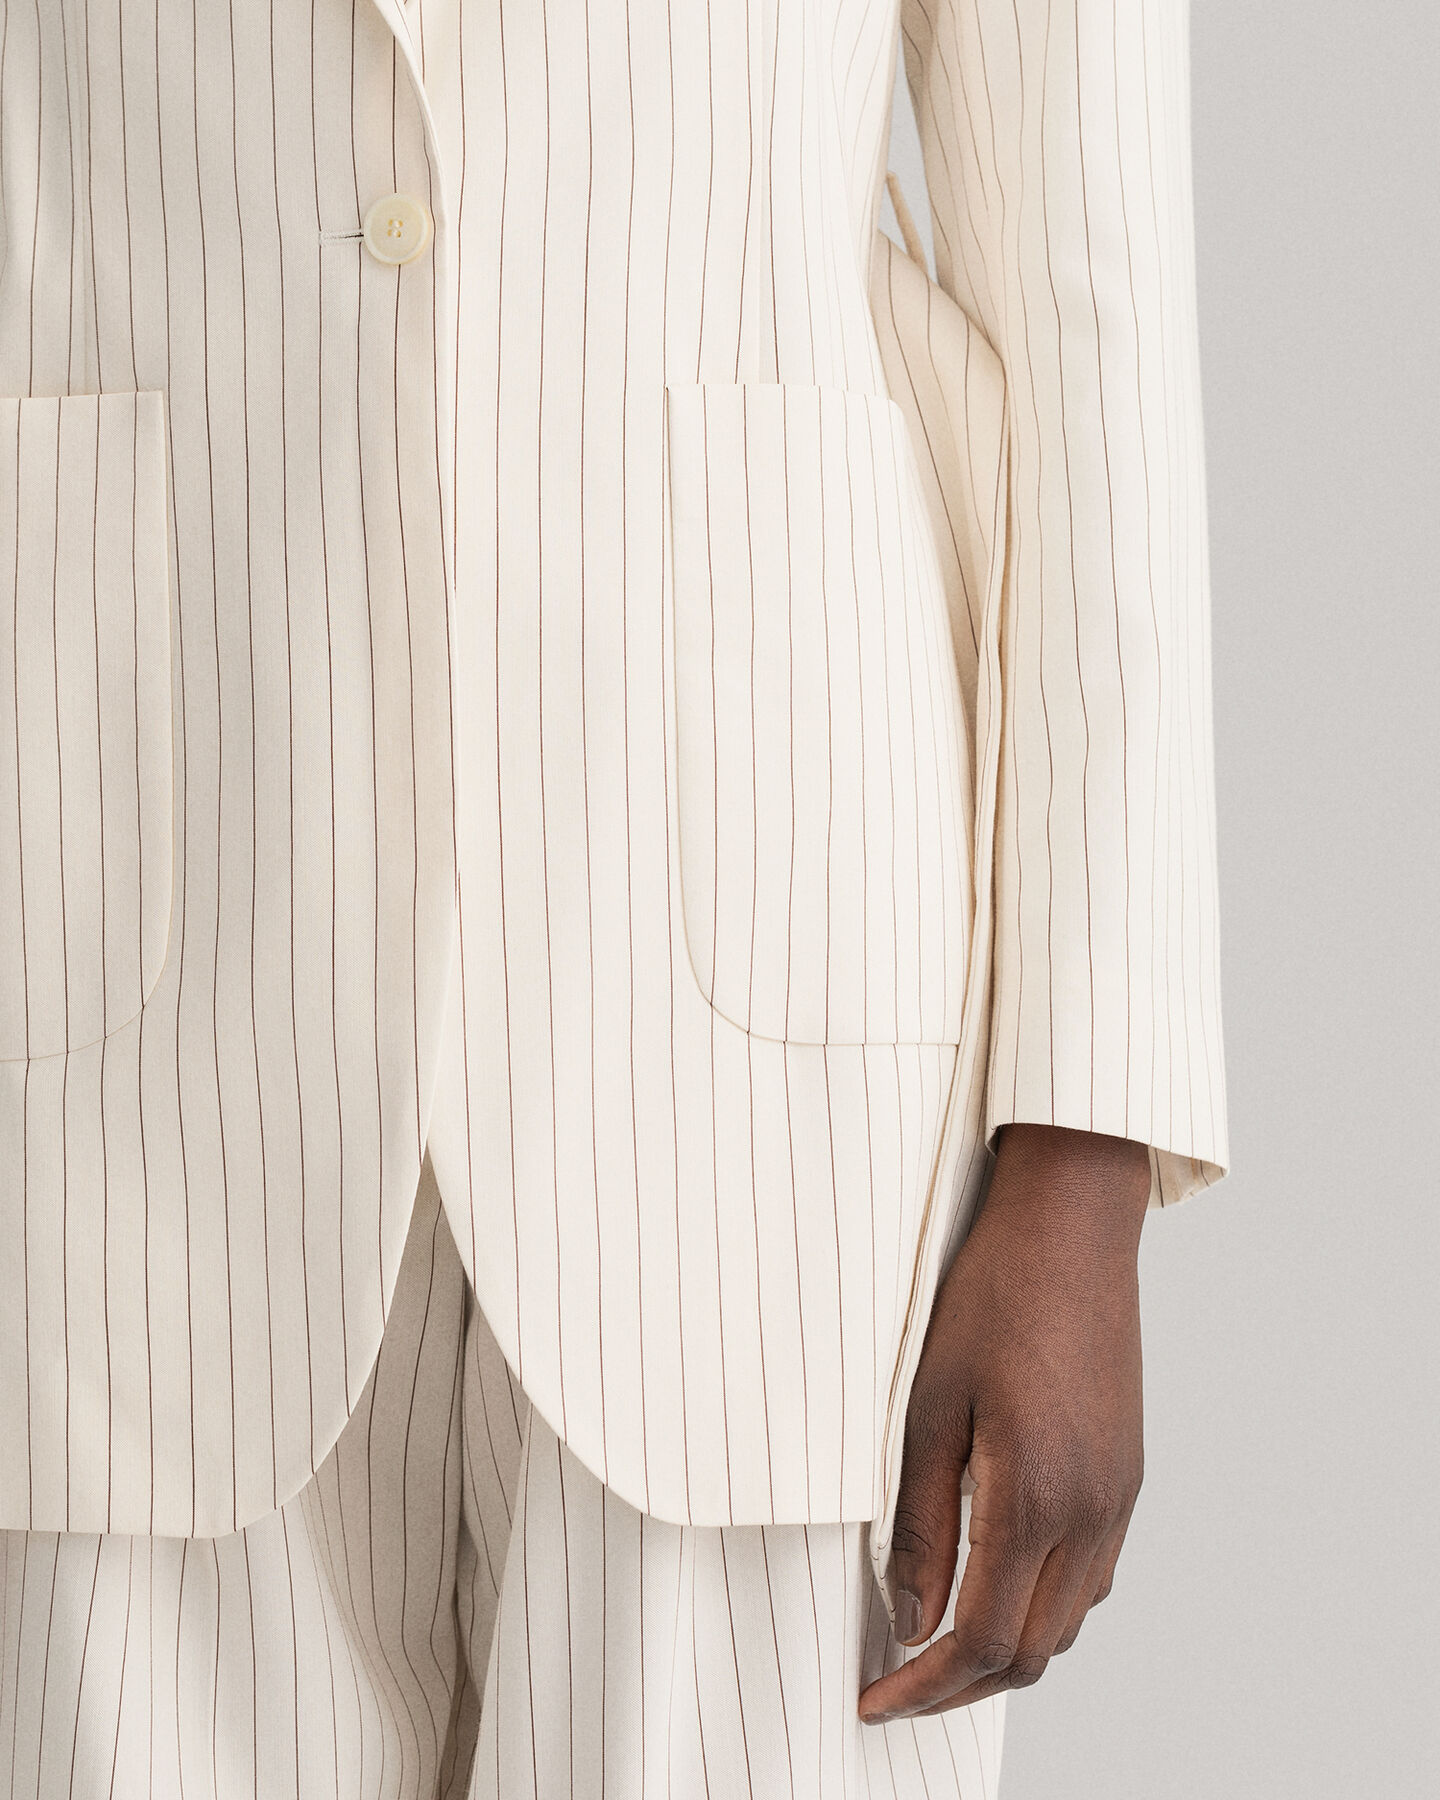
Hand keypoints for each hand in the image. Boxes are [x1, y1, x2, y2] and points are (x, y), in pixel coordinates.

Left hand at [858, 1121, 1151, 1723]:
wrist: (1072, 1227)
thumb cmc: (992, 1298)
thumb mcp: (929, 1407)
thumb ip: (921, 1523)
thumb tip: (909, 1617)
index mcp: (1035, 1496)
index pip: (979, 1639)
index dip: (922, 1688)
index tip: (874, 1701)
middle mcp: (1092, 1511)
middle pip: (1031, 1651)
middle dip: (960, 1687)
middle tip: (898, 1686)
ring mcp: (1120, 1495)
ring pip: (1068, 1621)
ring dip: (1005, 1650)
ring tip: (938, 1642)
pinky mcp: (1128, 1474)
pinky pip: (1093, 1576)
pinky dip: (1042, 1604)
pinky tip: (999, 1581)